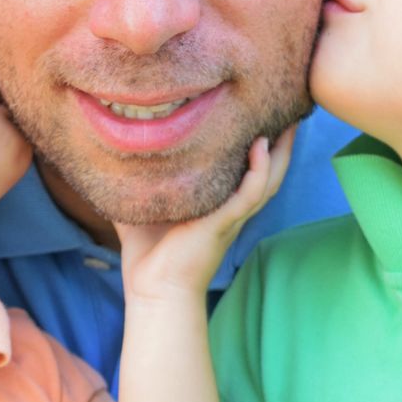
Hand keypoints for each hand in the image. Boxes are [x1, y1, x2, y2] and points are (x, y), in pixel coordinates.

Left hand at [115, 129, 293, 299]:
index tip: (262, 115)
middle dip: (281, 143)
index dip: (259, 146)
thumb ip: (136, 185)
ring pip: (269, 179)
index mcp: (218, 205)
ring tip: (290, 122)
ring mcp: (231, 216)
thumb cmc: (147, 256)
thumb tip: (110, 158)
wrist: (152, 289)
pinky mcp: (224, 223)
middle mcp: (231, 209)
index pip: (247, 171)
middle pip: (269, 171)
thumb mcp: (143, 207)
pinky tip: (260, 146)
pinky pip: (251, 192)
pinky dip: (259, 169)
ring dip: (281, 151)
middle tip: (290, 111)